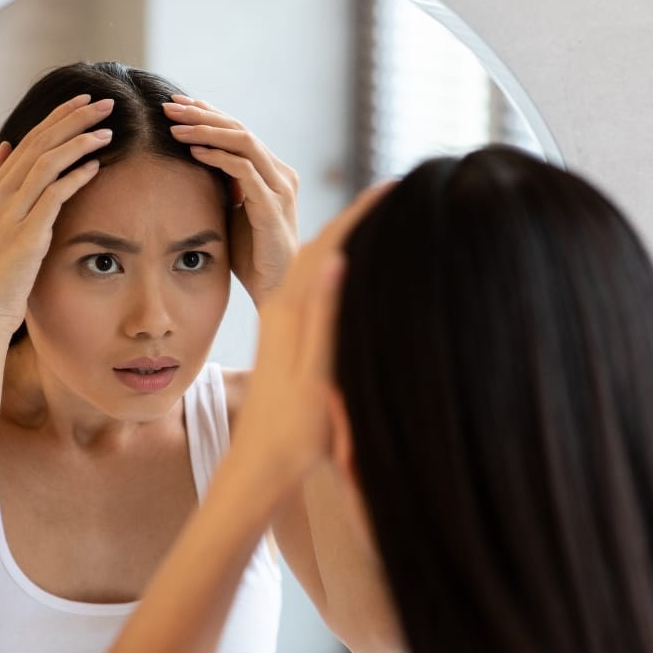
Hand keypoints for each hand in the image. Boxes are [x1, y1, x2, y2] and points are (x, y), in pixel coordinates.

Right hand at [0, 94, 114, 332]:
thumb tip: (7, 147)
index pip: (31, 138)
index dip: (58, 116)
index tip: (83, 99)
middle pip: (41, 143)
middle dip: (73, 119)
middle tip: (104, 103)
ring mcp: (11, 213)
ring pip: (46, 164)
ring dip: (79, 143)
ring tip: (107, 130)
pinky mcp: (26, 234)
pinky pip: (52, 196)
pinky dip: (74, 178)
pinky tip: (94, 166)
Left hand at [163, 96, 297, 306]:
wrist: (274, 288)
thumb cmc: (251, 253)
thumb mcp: (233, 211)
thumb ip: (224, 186)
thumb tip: (192, 161)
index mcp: (273, 172)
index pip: (239, 131)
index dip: (209, 114)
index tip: (177, 105)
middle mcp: (281, 174)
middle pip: (240, 129)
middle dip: (203, 114)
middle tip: (170, 106)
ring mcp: (280, 189)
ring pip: (244, 142)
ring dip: (207, 130)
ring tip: (176, 126)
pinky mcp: (272, 207)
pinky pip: (245, 171)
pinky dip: (219, 157)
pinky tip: (194, 151)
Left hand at [227, 183, 393, 497]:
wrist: (259, 465)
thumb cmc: (293, 432)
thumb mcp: (316, 376)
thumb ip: (324, 318)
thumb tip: (336, 259)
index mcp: (293, 312)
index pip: (329, 245)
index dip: (360, 213)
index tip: (391, 186)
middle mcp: (283, 309)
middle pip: (321, 244)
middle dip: (355, 214)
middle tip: (394, 190)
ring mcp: (282, 322)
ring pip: (313, 262)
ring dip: (341, 233)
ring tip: (376, 214)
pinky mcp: (283, 336)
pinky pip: (309, 284)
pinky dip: (332, 261)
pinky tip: (347, 263)